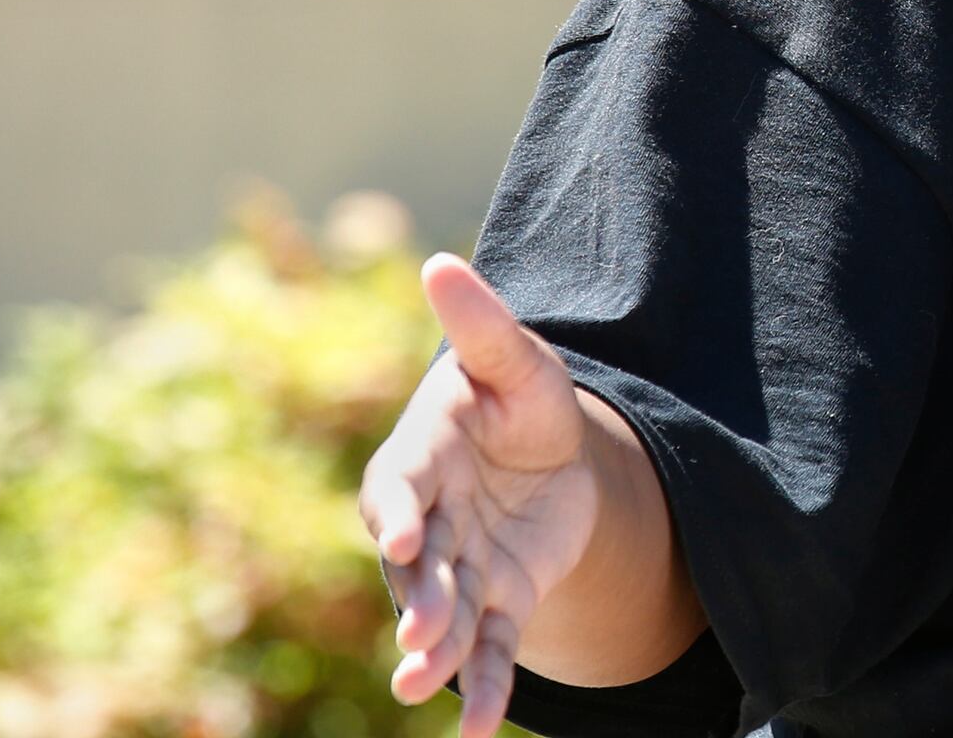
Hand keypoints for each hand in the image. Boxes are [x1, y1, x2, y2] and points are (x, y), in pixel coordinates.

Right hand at [360, 256, 605, 736]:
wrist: (556, 454)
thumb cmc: (522, 398)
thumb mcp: (516, 359)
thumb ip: (481, 324)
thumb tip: (440, 262)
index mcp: (419, 459)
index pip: (398, 487)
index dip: (396, 512)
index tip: (399, 537)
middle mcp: (426, 524)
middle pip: (416, 567)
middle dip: (418, 600)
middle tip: (418, 636)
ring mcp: (456, 570)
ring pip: (440, 618)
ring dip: (433, 654)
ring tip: (422, 689)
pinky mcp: (495, 603)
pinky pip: (485, 652)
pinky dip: (480, 690)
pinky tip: (477, 731)